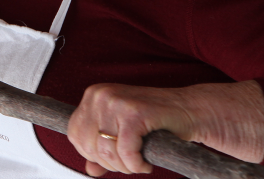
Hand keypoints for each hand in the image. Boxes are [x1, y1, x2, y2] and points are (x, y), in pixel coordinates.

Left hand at [67, 81, 263, 175]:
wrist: (190, 110)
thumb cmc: (156, 120)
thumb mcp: (122, 132)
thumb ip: (104, 149)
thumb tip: (89, 169)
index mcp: (93, 96)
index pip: (75, 135)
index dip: (93, 155)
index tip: (113, 159)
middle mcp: (100, 95)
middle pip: (90, 146)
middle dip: (111, 163)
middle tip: (130, 162)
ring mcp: (115, 101)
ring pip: (106, 151)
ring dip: (125, 166)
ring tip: (138, 162)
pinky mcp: (134, 112)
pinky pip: (125, 150)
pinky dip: (136, 164)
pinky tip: (145, 162)